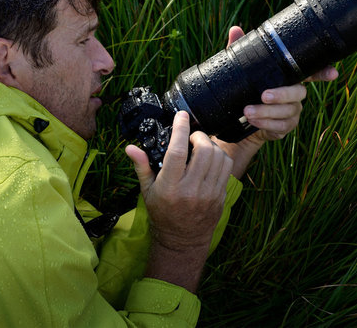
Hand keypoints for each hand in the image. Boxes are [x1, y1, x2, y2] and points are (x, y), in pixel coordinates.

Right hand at [125, 111, 232, 291]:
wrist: (182, 239)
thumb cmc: (162, 213)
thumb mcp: (147, 190)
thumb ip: (142, 166)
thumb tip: (130, 147)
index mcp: (169, 186)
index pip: (177, 151)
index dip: (180, 129)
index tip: (181, 116)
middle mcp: (190, 189)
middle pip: (203, 150)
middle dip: (198, 135)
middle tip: (191, 136)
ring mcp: (208, 193)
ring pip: (218, 156)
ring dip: (211, 145)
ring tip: (200, 146)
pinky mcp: (220, 195)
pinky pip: (226, 168)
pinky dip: (220, 156)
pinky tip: (210, 158)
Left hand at [213, 26, 338, 178]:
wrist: (238, 119)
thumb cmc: (245, 89)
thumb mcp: (240, 69)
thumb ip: (240, 50)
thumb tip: (235, 30)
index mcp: (288, 78)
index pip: (310, 72)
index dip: (323, 72)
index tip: (332, 74)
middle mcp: (294, 94)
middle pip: (298, 93)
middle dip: (282, 95)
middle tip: (264, 95)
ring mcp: (291, 112)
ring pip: (287, 111)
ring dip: (266, 112)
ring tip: (248, 111)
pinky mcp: (284, 127)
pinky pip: (280, 126)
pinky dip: (265, 124)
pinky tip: (253, 121)